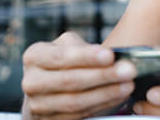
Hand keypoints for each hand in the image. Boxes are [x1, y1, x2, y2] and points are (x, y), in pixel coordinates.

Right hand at [21, 32, 136, 118]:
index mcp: (34, 57)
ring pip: (75, 102)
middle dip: (103, 76)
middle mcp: (31, 82)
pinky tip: (118, 97)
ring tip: (127, 85)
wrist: (45, 90)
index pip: (61, 57)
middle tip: (128, 70)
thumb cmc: (61, 63)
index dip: (86, 57)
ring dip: (106, 94)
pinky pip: (79, 115)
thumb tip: (111, 56)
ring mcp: (37, 105)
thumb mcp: (66, 47)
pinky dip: (102, 106)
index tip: (110, 55)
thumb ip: (83, 48)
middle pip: (70, 81)